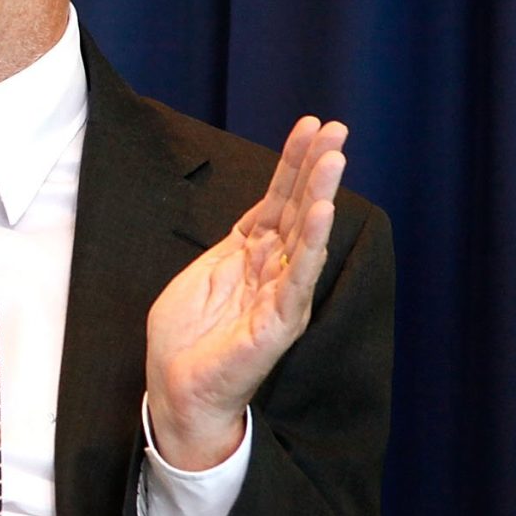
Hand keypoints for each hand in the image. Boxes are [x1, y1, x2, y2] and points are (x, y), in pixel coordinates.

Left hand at [144, 116, 347, 470]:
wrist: (178, 390)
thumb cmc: (189, 337)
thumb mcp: (206, 274)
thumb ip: (234, 244)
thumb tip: (258, 213)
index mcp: (253, 255)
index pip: (278, 199)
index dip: (293, 163)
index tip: (311, 125)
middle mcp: (274, 270)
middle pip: (298, 208)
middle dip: (316, 167)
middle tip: (337, 128)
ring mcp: (280, 295)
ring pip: (305, 237)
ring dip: (319, 194)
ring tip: (335, 158)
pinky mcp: (278, 322)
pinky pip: (297, 277)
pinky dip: (310, 244)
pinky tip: (322, 213)